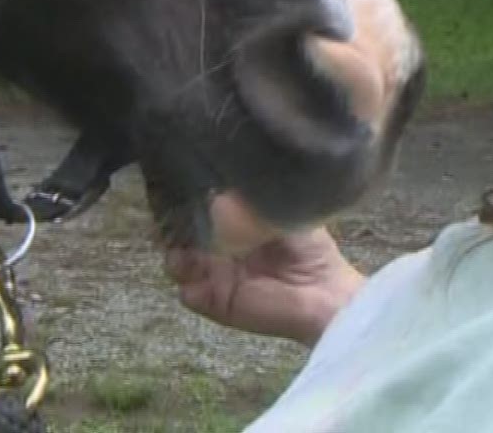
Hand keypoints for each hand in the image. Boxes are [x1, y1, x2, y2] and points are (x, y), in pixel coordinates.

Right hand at [163, 194, 364, 346]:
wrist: (323, 291)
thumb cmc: (307, 246)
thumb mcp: (277, 210)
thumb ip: (246, 201)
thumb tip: (216, 193)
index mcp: (231, 223)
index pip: (195, 210)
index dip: (182, 202)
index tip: (174, 191)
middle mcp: (217, 248)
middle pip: (176, 235)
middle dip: (169, 227)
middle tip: (172, 221)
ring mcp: (213, 275)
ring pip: (175, 263)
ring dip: (176, 255)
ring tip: (188, 250)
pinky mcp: (214, 302)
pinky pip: (186, 293)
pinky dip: (187, 284)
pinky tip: (200, 274)